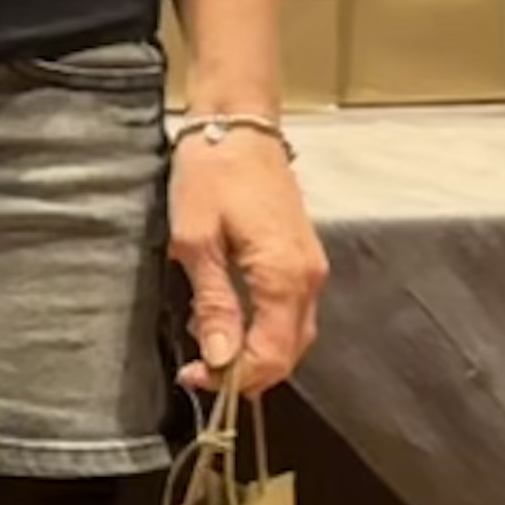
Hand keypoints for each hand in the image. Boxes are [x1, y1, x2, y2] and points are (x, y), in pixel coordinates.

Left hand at [168, 126, 325, 399]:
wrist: (238, 126)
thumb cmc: (211, 175)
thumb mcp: (196, 241)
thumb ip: (214, 303)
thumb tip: (219, 358)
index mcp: (284, 276)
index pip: (272, 355)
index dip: (234, 378)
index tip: (192, 377)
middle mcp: (309, 278)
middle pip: (289, 352)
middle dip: (246, 372)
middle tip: (197, 371)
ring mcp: (311, 267)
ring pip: (293, 334)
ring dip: (255, 352)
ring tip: (207, 344)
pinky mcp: (303, 258)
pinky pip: (291, 311)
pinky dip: (263, 327)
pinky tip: (228, 318)